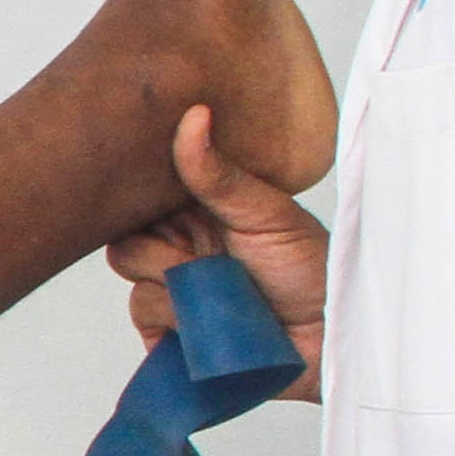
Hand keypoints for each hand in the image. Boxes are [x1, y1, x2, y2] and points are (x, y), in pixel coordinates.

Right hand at [107, 105, 327, 398]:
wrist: (327, 339)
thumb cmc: (310, 272)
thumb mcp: (267, 213)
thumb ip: (219, 174)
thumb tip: (194, 116)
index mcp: (198, 213)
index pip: (141, 197)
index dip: (144, 200)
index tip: (175, 212)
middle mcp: (179, 250)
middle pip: (126, 241)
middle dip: (166, 254)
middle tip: (211, 260)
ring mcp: (172, 294)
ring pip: (136, 284)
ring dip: (182, 293)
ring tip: (229, 298)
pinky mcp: (169, 334)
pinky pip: (146, 319)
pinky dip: (177, 323)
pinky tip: (210, 324)